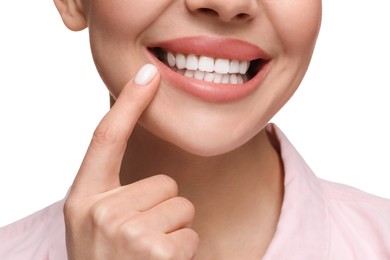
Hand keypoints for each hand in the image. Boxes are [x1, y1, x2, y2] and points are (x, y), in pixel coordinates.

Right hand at [64, 64, 198, 259]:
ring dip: (173, 231)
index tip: (147, 74)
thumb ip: (116, 193)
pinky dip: (183, 250)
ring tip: (149, 255)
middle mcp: (101, 211)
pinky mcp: (156, 251)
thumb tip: (152, 171)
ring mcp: (127, 231)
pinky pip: (190, 231)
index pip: (107, 138)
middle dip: (162, 210)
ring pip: (181, 206)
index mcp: (84, 199)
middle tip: (141, 241)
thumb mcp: (96, 225)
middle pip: (164, 183)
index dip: (129, 103)